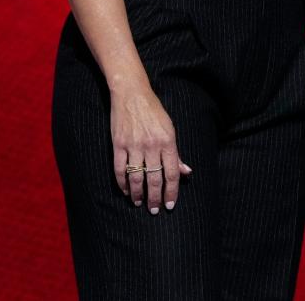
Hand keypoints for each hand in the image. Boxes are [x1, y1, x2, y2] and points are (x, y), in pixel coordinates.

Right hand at [110, 85, 191, 213]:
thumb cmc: (154, 112)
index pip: (172, 173)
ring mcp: (134, 145)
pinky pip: (119, 169)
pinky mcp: (118, 144)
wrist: (132, 94)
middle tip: (155, 210)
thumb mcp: (170, 130)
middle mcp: (152, 145)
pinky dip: (122, 183)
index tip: (170, 204)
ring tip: (139, 203)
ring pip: (136, 177)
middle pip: (154, 178)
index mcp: (168, 141)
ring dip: (138, 194)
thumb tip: (186, 173)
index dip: (172, 191)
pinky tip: (125, 191)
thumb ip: (176, 153)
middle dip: (155, 198)